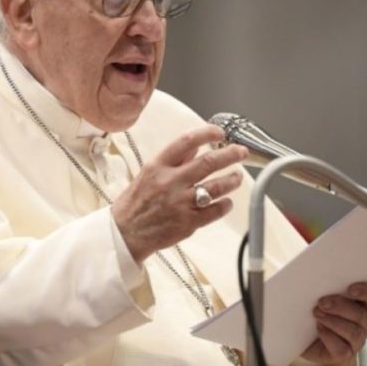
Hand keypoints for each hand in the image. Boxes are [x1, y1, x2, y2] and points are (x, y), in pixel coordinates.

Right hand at [112, 125, 247, 262]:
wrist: (125, 233)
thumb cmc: (135, 203)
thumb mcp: (148, 174)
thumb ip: (173, 161)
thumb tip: (195, 148)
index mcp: (158, 166)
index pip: (186, 141)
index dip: (207, 133)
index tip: (220, 132)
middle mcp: (170, 182)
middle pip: (208, 163)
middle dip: (230, 155)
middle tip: (241, 152)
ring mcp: (180, 203)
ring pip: (216, 187)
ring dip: (231, 180)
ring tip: (237, 177)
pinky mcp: (187, 223)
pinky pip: (214, 211)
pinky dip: (225, 205)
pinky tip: (227, 202)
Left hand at [301, 282, 366, 364]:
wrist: (301, 335)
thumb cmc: (313, 309)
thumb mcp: (319, 294)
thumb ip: (326, 287)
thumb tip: (317, 277)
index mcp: (364, 304)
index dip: (366, 292)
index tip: (350, 289)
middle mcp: (365, 323)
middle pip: (362, 315)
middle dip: (340, 307)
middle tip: (322, 302)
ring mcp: (357, 341)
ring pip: (354, 332)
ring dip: (333, 321)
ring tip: (317, 314)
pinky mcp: (345, 354)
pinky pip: (342, 349)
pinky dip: (328, 337)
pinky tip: (318, 329)